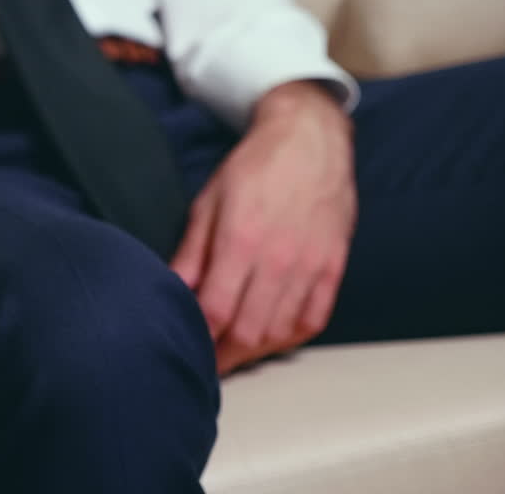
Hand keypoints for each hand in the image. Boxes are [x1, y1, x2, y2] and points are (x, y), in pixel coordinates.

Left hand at [171, 81, 356, 373]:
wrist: (310, 140)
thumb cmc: (252, 169)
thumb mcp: (207, 203)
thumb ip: (190, 254)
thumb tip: (171, 292)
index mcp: (241, 241)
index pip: (214, 311)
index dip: (198, 339)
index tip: (184, 349)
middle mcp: (279, 260)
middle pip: (248, 332)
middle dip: (222, 356)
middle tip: (204, 363)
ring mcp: (310, 266)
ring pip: (280, 333)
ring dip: (253, 352)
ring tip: (231, 354)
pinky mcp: (334, 267)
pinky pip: (313, 320)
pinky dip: (289, 338)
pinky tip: (269, 339)